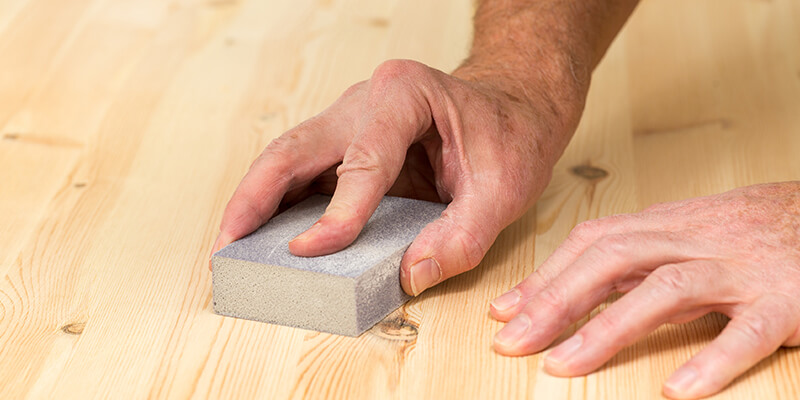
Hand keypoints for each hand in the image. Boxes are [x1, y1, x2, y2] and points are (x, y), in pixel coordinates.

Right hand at [210, 59, 584, 294]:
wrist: (512, 107)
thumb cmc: (509, 134)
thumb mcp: (505, 187)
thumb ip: (463, 234)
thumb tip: (411, 275)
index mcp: (404, 94)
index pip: (361, 159)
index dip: (337, 211)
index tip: (310, 251)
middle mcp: (365, 100)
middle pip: (295, 148)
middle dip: (255, 200)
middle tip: (227, 248)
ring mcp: (349, 120)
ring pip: (286, 160)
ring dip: (254, 205)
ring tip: (229, 250)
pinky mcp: (344, 145)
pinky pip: (301, 175)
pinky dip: (275, 206)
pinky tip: (260, 239)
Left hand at [489, 182, 799, 398]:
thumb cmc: (756, 228)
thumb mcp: (689, 230)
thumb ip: (636, 253)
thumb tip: (573, 280)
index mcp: (669, 224)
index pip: (593, 242)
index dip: (545, 275)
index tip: (503, 311)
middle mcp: (697, 240)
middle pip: (614, 261)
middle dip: (556, 301)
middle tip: (512, 341)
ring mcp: (741, 269)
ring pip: (667, 290)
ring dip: (609, 329)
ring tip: (565, 366)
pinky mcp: (788, 300)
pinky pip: (749, 332)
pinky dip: (714, 360)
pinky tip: (679, 390)